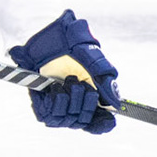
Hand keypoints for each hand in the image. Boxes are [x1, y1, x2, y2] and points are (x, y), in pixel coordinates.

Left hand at [9, 10, 119, 133]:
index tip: (108, 121)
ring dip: (70, 102)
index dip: (102, 124)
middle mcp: (71, 100)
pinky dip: (55, 103)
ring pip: (66, 120)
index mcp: (88, 93)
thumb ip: (105, 80)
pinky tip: (56, 88)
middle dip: (86, 106)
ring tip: (69, 82)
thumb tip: (116, 103)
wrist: (47, 32)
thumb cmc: (72, 42)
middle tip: (82, 86)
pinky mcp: (39, 99)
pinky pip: (47, 116)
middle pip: (82, 121)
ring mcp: (55, 101)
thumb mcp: (93, 58)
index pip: (96, 120)